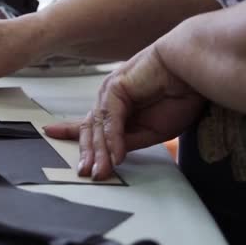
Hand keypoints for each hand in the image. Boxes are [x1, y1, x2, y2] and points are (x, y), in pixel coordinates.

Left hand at [44, 42, 204, 179]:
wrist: (193, 71)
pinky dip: (113, 140)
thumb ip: (128, 141)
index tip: (52, 135)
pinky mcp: (116, 87)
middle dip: (87, 153)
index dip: (71, 132)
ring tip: (100, 173)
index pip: (90, 124)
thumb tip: (112, 157)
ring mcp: (110, 93)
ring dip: (100, 153)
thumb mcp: (151, 130)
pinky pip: (111, 120)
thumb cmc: (179, 95)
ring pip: (98, 128)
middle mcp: (109, 99)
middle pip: (90, 129)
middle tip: (84, 173)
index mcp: (117, 107)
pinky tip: (116, 156)